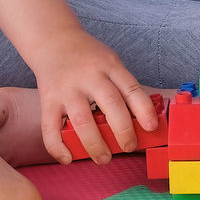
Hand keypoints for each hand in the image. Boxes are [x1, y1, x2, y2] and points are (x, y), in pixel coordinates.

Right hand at [27, 27, 157, 164]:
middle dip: (123, 131)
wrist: (53, 41)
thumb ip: (123, 85)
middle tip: (129, 147)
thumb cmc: (88, 57)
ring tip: (104, 159)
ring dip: (95, 145)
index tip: (152, 127)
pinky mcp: (47, 101)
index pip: (130, 88)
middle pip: (110, 104)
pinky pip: (51, 128)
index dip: (144, 109)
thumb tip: (143, 120)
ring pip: (82, 121)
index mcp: (109, 66)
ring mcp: (66, 89)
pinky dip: (59, 147)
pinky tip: (69, 158)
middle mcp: (88, 76)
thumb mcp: (110, 61)